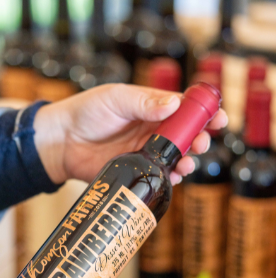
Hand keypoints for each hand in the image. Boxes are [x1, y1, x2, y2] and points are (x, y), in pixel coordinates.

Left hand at [33, 84, 229, 184]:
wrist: (59, 141)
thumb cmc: (85, 112)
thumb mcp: (115, 100)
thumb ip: (143, 103)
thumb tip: (173, 104)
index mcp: (151, 107)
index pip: (184, 109)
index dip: (203, 114)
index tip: (218, 119)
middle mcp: (152, 129)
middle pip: (185, 136)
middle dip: (200, 140)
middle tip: (203, 143)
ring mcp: (144, 151)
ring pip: (175, 157)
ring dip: (186, 160)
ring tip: (187, 163)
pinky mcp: (133, 170)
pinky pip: (157, 175)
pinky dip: (168, 177)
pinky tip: (172, 177)